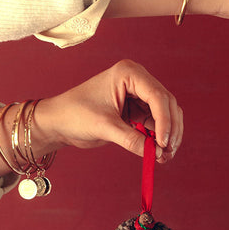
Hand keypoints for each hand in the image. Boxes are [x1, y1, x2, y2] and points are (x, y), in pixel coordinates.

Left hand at [34, 60, 182, 163]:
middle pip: (167, 104)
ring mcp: (139, 95)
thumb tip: (157, 153)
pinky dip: (159, 137)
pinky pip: (156, 123)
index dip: (165, 121)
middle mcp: (138, 80)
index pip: (157, 96)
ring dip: (168, 134)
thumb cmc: (74, 115)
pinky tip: (158, 153)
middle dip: (170, 129)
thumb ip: (132, 139)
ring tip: (164, 156)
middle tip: (168, 152)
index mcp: (129, 74)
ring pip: (166, 114)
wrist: (58, 122)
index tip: (163, 143)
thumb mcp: (105, 127)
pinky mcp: (137, 110)